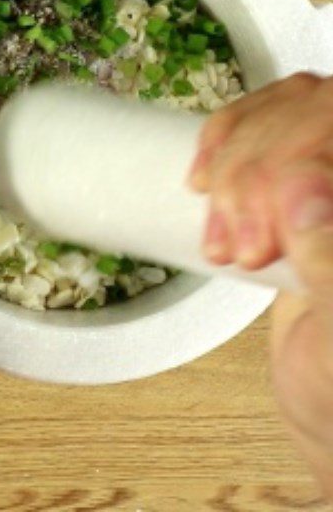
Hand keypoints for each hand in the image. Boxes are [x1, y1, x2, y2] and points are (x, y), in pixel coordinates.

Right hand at [189, 72, 332, 495]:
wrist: (331, 412)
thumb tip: (306, 192)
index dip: (301, 162)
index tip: (269, 233)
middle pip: (316, 111)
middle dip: (258, 172)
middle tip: (239, 244)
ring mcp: (332, 175)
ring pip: (287, 109)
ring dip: (234, 162)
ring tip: (220, 232)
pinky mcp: (303, 182)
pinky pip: (261, 128)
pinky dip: (222, 144)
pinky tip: (203, 178)